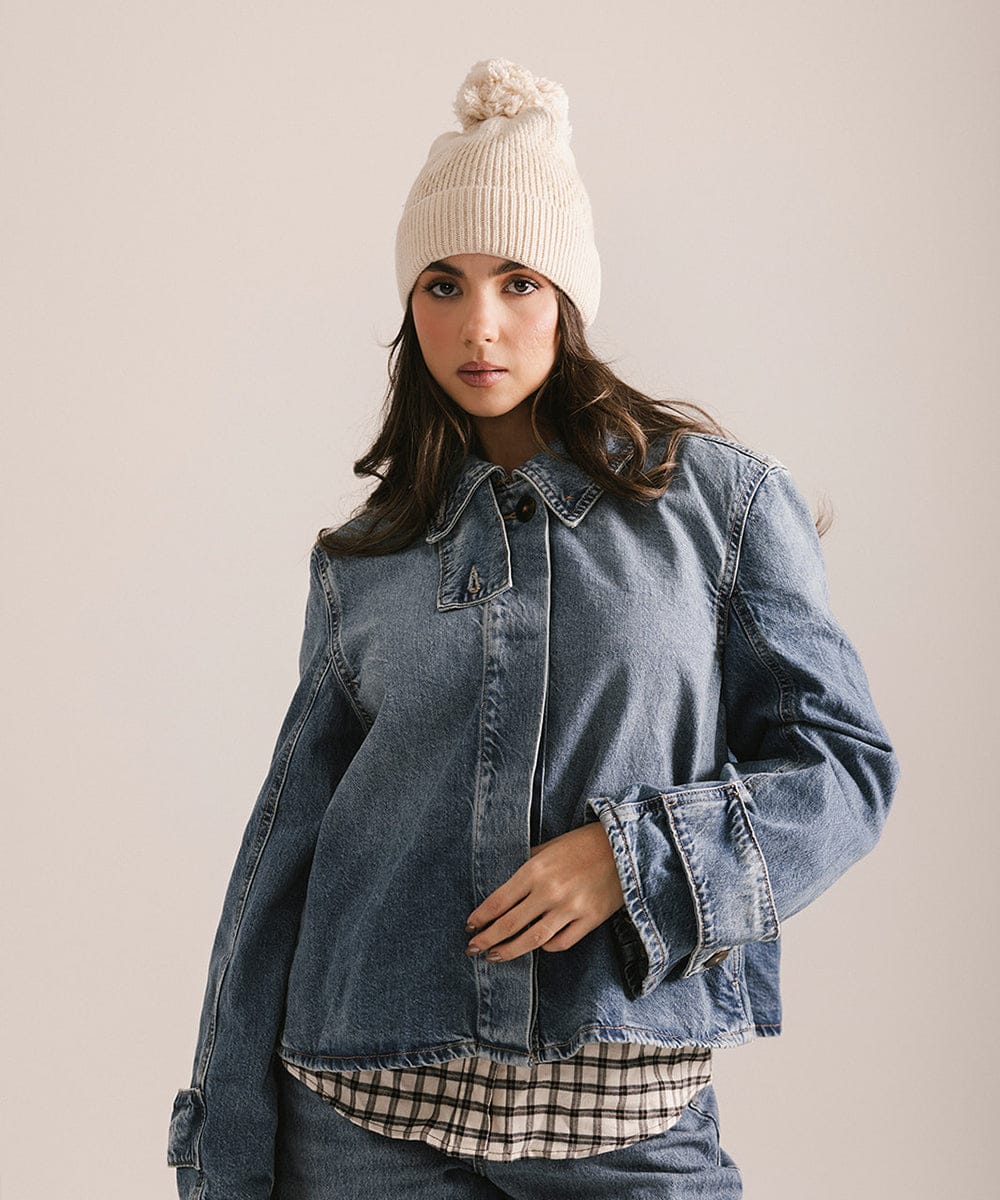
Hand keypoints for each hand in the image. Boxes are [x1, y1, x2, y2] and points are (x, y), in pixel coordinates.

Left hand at [464, 823, 624, 961]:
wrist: (624, 846)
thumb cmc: (581, 844)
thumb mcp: (548, 847)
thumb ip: (526, 865)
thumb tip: (503, 882)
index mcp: (536, 870)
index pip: (499, 901)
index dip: (481, 917)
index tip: (470, 926)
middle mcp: (550, 891)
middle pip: (510, 924)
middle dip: (487, 939)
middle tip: (472, 948)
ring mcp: (571, 908)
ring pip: (533, 939)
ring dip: (510, 951)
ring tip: (495, 956)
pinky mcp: (590, 920)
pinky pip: (562, 942)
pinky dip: (547, 947)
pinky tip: (538, 946)